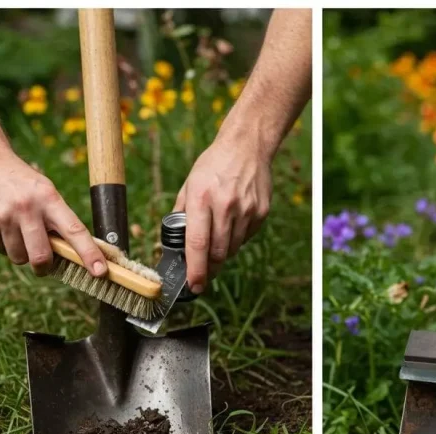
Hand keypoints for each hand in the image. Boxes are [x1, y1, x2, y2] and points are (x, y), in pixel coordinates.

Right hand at [0, 148, 106, 276]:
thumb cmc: (24, 182)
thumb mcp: (46, 192)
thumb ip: (58, 220)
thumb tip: (74, 254)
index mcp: (48, 197)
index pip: (74, 230)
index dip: (89, 253)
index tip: (100, 271)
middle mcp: (25, 208)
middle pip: (41, 257)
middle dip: (45, 266)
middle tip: (44, 264)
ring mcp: (2, 217)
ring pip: (19, 258)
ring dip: (23, 254)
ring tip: (19, 232)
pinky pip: (0, 251)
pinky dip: (5, 245)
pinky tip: (3, 225)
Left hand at [173, 137, 270, 293]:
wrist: (247, 145)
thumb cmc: (213, 165)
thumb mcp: (190, 184)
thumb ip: (181, 212)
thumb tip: (174, 241)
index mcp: (202, 198)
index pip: (197, 243)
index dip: (195, 269)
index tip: (194, 285)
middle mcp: (226, 205)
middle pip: (218, 252)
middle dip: (209, 268)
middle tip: (203, 274)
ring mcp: (247, 209)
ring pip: (233, 248)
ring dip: (223, 253)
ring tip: (216, 242)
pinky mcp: (261, 212)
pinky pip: (246, 238)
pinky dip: (237, 239)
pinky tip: (232, 224)